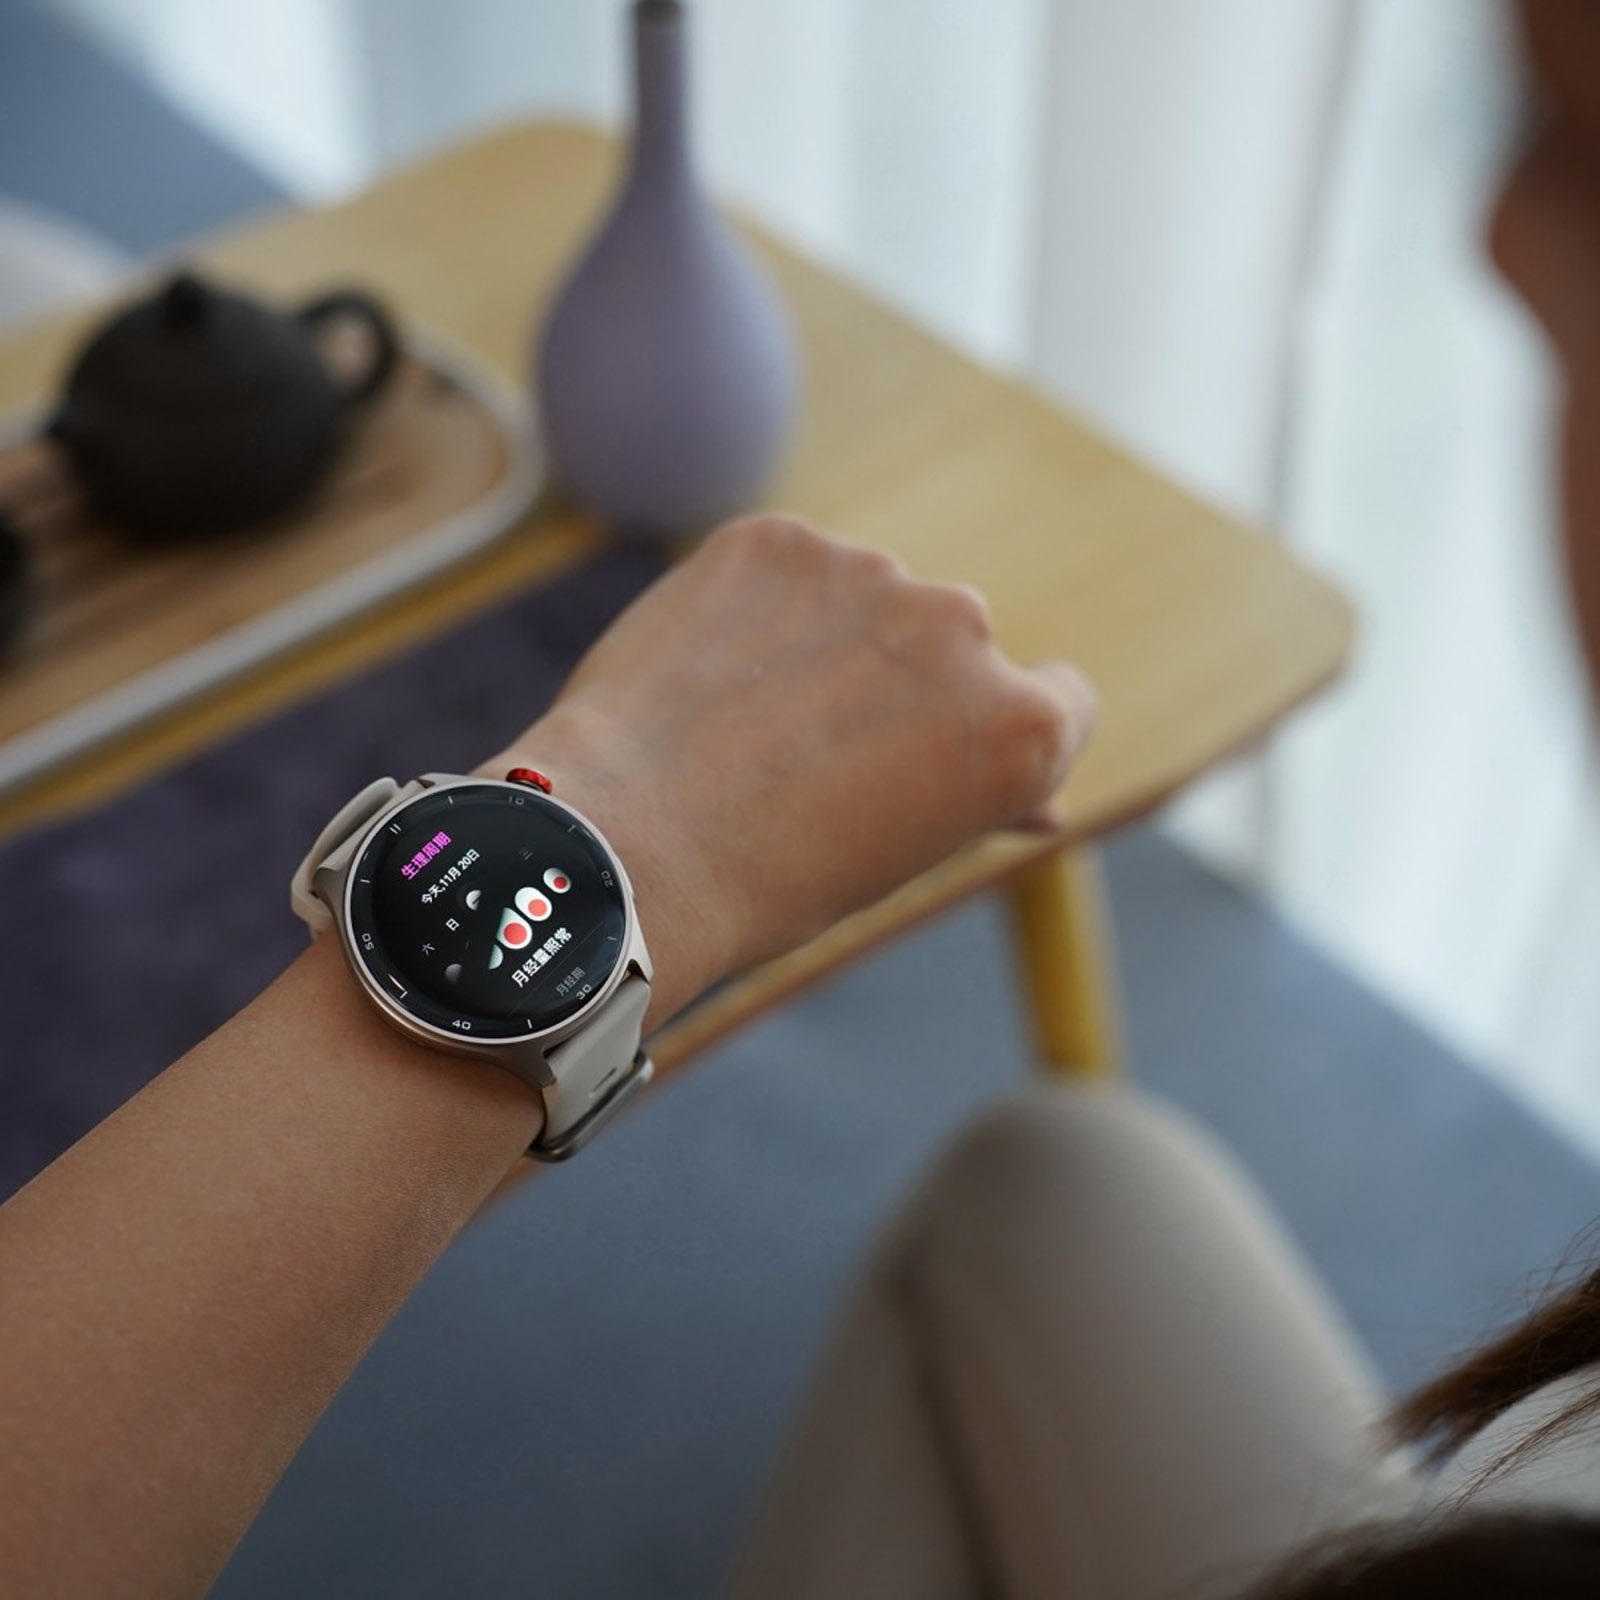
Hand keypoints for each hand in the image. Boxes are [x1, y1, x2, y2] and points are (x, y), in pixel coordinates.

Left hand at [483, 515, 1096, 1020]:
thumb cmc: (775, 881)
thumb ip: (981, 797)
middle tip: (819, 754)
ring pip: (867, 599)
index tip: (947, 751)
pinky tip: (711, 675)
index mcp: (1024, 725)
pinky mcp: (778, 540)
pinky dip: (760, 609)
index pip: (1064, 697)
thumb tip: (1040, 797)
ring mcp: (871, 571)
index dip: (1001, 730)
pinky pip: (789, 569)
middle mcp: (967, 630)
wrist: (629, 846)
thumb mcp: (905, 854)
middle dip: (903, 684)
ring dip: (830, 640)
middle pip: (955, 644)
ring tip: (749, 723)